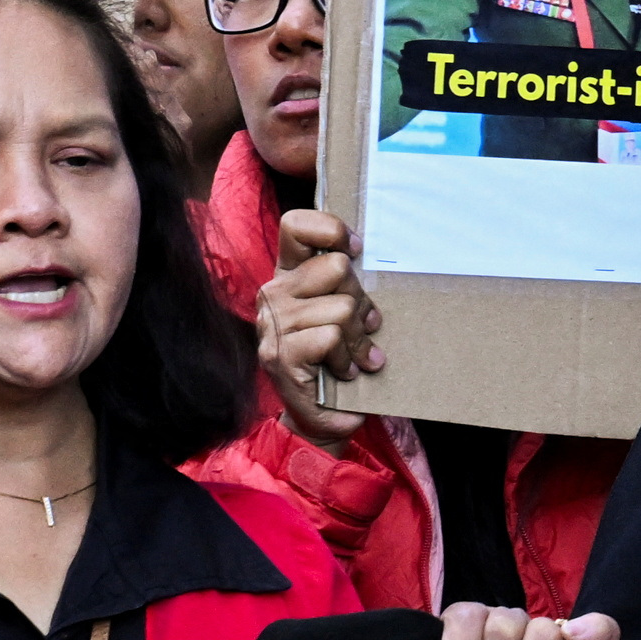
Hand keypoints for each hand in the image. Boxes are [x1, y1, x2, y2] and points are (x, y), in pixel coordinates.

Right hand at [258, 208, 381, 438]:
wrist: (322, 414)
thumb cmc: (339, 356)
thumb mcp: (347, 310)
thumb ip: (348, 280)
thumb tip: (367, 251)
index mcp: (289, 275)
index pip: (296, 226)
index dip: (330, 230)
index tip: (356, 250)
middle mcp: (274, 294)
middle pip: (337, 267)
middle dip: (361, 300)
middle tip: (360, 328)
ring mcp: (272, 325)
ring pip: (341, 307)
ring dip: (358, 337)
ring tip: (354, 355)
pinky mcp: (279, 355)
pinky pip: (330, 337)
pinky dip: (347, 357)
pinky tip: (345, 371)